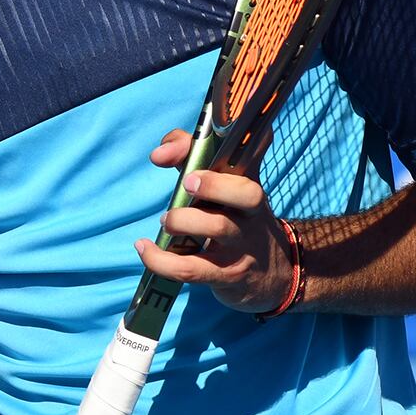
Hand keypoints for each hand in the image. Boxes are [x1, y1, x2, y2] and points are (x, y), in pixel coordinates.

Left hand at [134, 130, 294, 313]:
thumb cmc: (233, 220)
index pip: (250, 151)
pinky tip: (144, 249)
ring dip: (182, 220)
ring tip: (166, 222)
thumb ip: (189, 159)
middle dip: (213, 185)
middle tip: (186, 184)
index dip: (227, 139)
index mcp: (250, 184)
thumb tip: (160, 152)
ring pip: (218, 227)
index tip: (189, 146)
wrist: (271, 275)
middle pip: (246, 193)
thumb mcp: (220, 188)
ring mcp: (242, 246)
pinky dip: (161, 260)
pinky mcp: (226, 275)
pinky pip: (192, 269)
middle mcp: (251, 213)